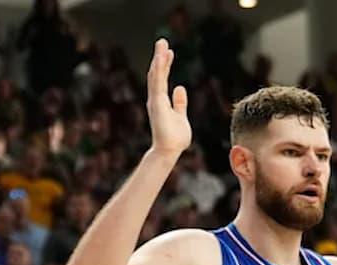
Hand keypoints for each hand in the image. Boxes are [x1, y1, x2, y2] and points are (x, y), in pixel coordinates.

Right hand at [146, 39, 190, 155]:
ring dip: (158, 59)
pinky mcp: (157, 103)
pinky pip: (157, 83)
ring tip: (161, 44)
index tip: (169, 53)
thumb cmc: (175, 138)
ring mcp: (155, 100)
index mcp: (161, 101)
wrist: (169, 150)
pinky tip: (161, 58)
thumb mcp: (180, 116)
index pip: (163, 79)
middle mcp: (156, 99)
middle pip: (157, 73)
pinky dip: (159, 70)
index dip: (166, 65)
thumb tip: (180, 88)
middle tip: (162, 41)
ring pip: (156, 75)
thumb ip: (180, 102)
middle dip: (160, 57)